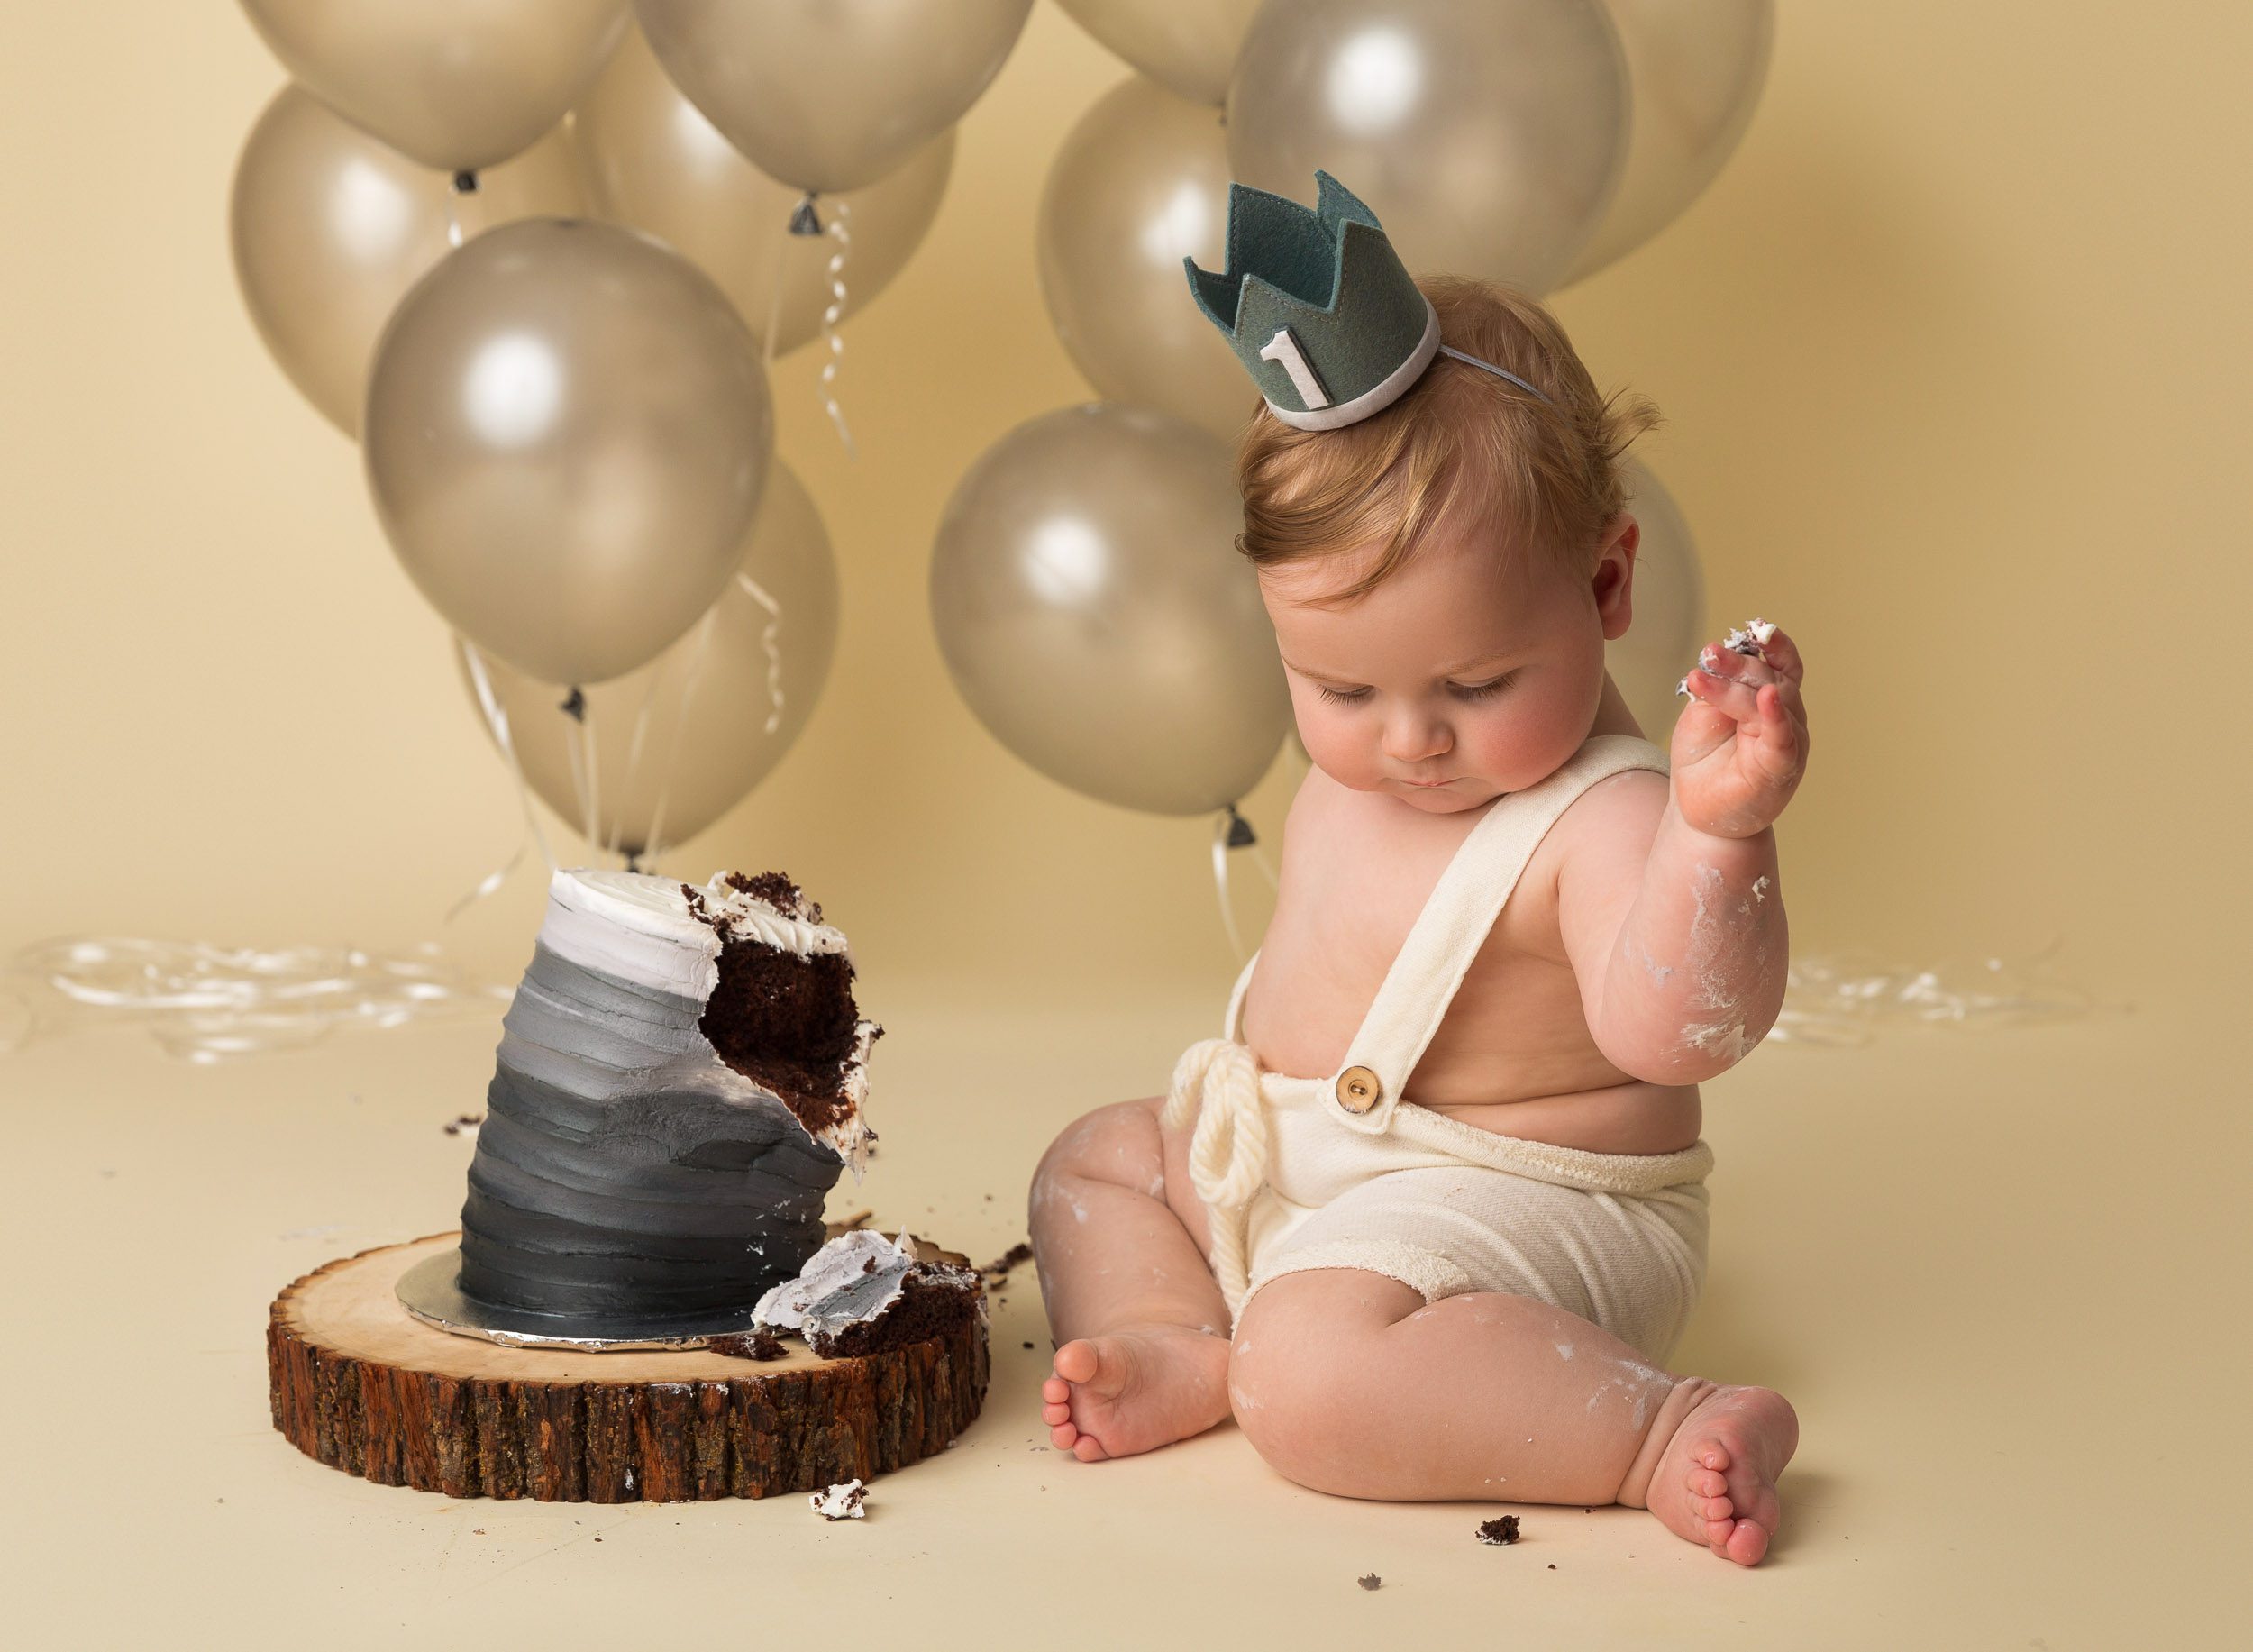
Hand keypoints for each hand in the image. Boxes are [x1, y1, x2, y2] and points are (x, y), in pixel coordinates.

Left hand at [1671, 624, 1808, 838]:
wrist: (1701, 814)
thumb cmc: (1704, 763)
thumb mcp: (1702, 718)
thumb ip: (1715, 690)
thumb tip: (1717, 662)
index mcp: (1769, 699)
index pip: (1777, 664)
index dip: (1771, 644)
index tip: (1755, 626)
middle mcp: (1785, 715)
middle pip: (1769, 677)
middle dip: (1737, 663)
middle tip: (1707, 653)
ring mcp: (1787, 740)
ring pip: (1772, 701)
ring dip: (1738, 686)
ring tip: (1705, 675)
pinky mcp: (1781, 766)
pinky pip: (1783, 737)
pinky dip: (1776, 716)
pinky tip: (1768, 698)